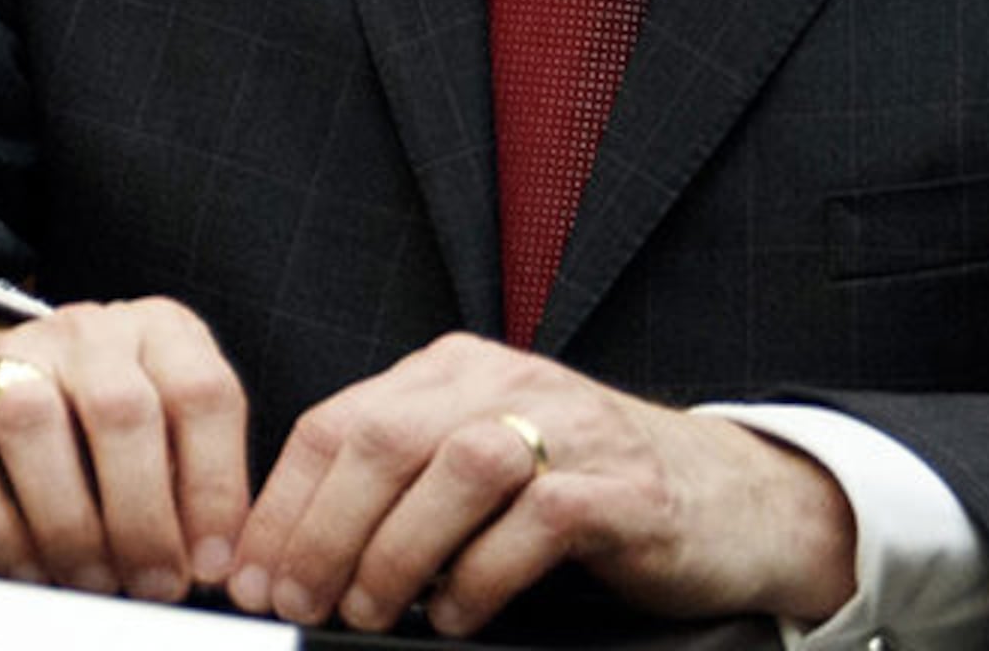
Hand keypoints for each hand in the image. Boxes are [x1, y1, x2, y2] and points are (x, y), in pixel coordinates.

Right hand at [0, 299, 250, 602]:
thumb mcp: (167, 434)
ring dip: (70, 526)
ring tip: (93, 580)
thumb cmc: (99, 430)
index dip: (214, 488)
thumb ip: (192, 485)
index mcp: (159, 331)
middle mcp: (85, 332)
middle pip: (119, 411)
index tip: (210, 562)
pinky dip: (0, 532)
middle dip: (142, 519)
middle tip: (154, 584)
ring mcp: (7, 356)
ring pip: (32, 424)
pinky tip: (32, 568)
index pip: (201, 393)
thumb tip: (209, 564)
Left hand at [224, 332, 857, 635]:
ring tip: (369, 614)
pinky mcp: (627, 488)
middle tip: (297, 602)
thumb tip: (296, 559)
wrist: (737, 501)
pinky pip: (538, 519)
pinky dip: (483, 575)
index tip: (251, 574)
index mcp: (452, 371)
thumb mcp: (479, 468)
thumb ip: (400, 489)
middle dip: (322, 531)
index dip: (282, 503)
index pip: (337, 422)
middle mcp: (505, 382)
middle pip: (383, 440)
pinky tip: (458, 617)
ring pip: (454, 468)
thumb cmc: (587, 494)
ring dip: (395, 551)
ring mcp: (571, 429)